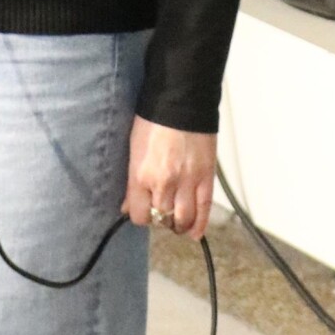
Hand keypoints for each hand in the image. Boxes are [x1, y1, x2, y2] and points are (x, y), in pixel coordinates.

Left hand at [125, 118, 217, 243]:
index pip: (140, 216)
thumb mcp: (133, 150)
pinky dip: (200, 224)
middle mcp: (163, 184)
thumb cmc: (151, 122)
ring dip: (179, 226)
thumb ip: (132, 182)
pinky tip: (195, 233)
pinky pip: (204, 209)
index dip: (142, 217)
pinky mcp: (206, 177)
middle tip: (162, 214)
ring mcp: (187, 182)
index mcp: (141, 176)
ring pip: (183, 219)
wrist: (181, 101)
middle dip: (161, 220)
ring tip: (177, 224)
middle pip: (162, 219)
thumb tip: (128, 206)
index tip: (145, 212)